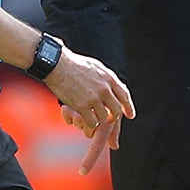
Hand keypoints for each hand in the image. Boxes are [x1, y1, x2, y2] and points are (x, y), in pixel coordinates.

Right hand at [46, 48, 134, 174]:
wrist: (58, 65)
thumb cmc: (74, 64)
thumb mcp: (96, 67)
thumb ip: (106, 78)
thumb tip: (114, 85)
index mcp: (109, 78)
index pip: (124, 95)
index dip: (128, 107)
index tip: (131, 115)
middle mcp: (104, 89)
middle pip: (116, 110)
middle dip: (114, 118)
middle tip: (109, 121)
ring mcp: (94, 98)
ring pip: (103, 117)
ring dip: (99, 120)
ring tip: (93, 119)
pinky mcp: (82, 106)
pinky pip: (92, 122)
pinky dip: (90, 124)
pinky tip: (86, 122)